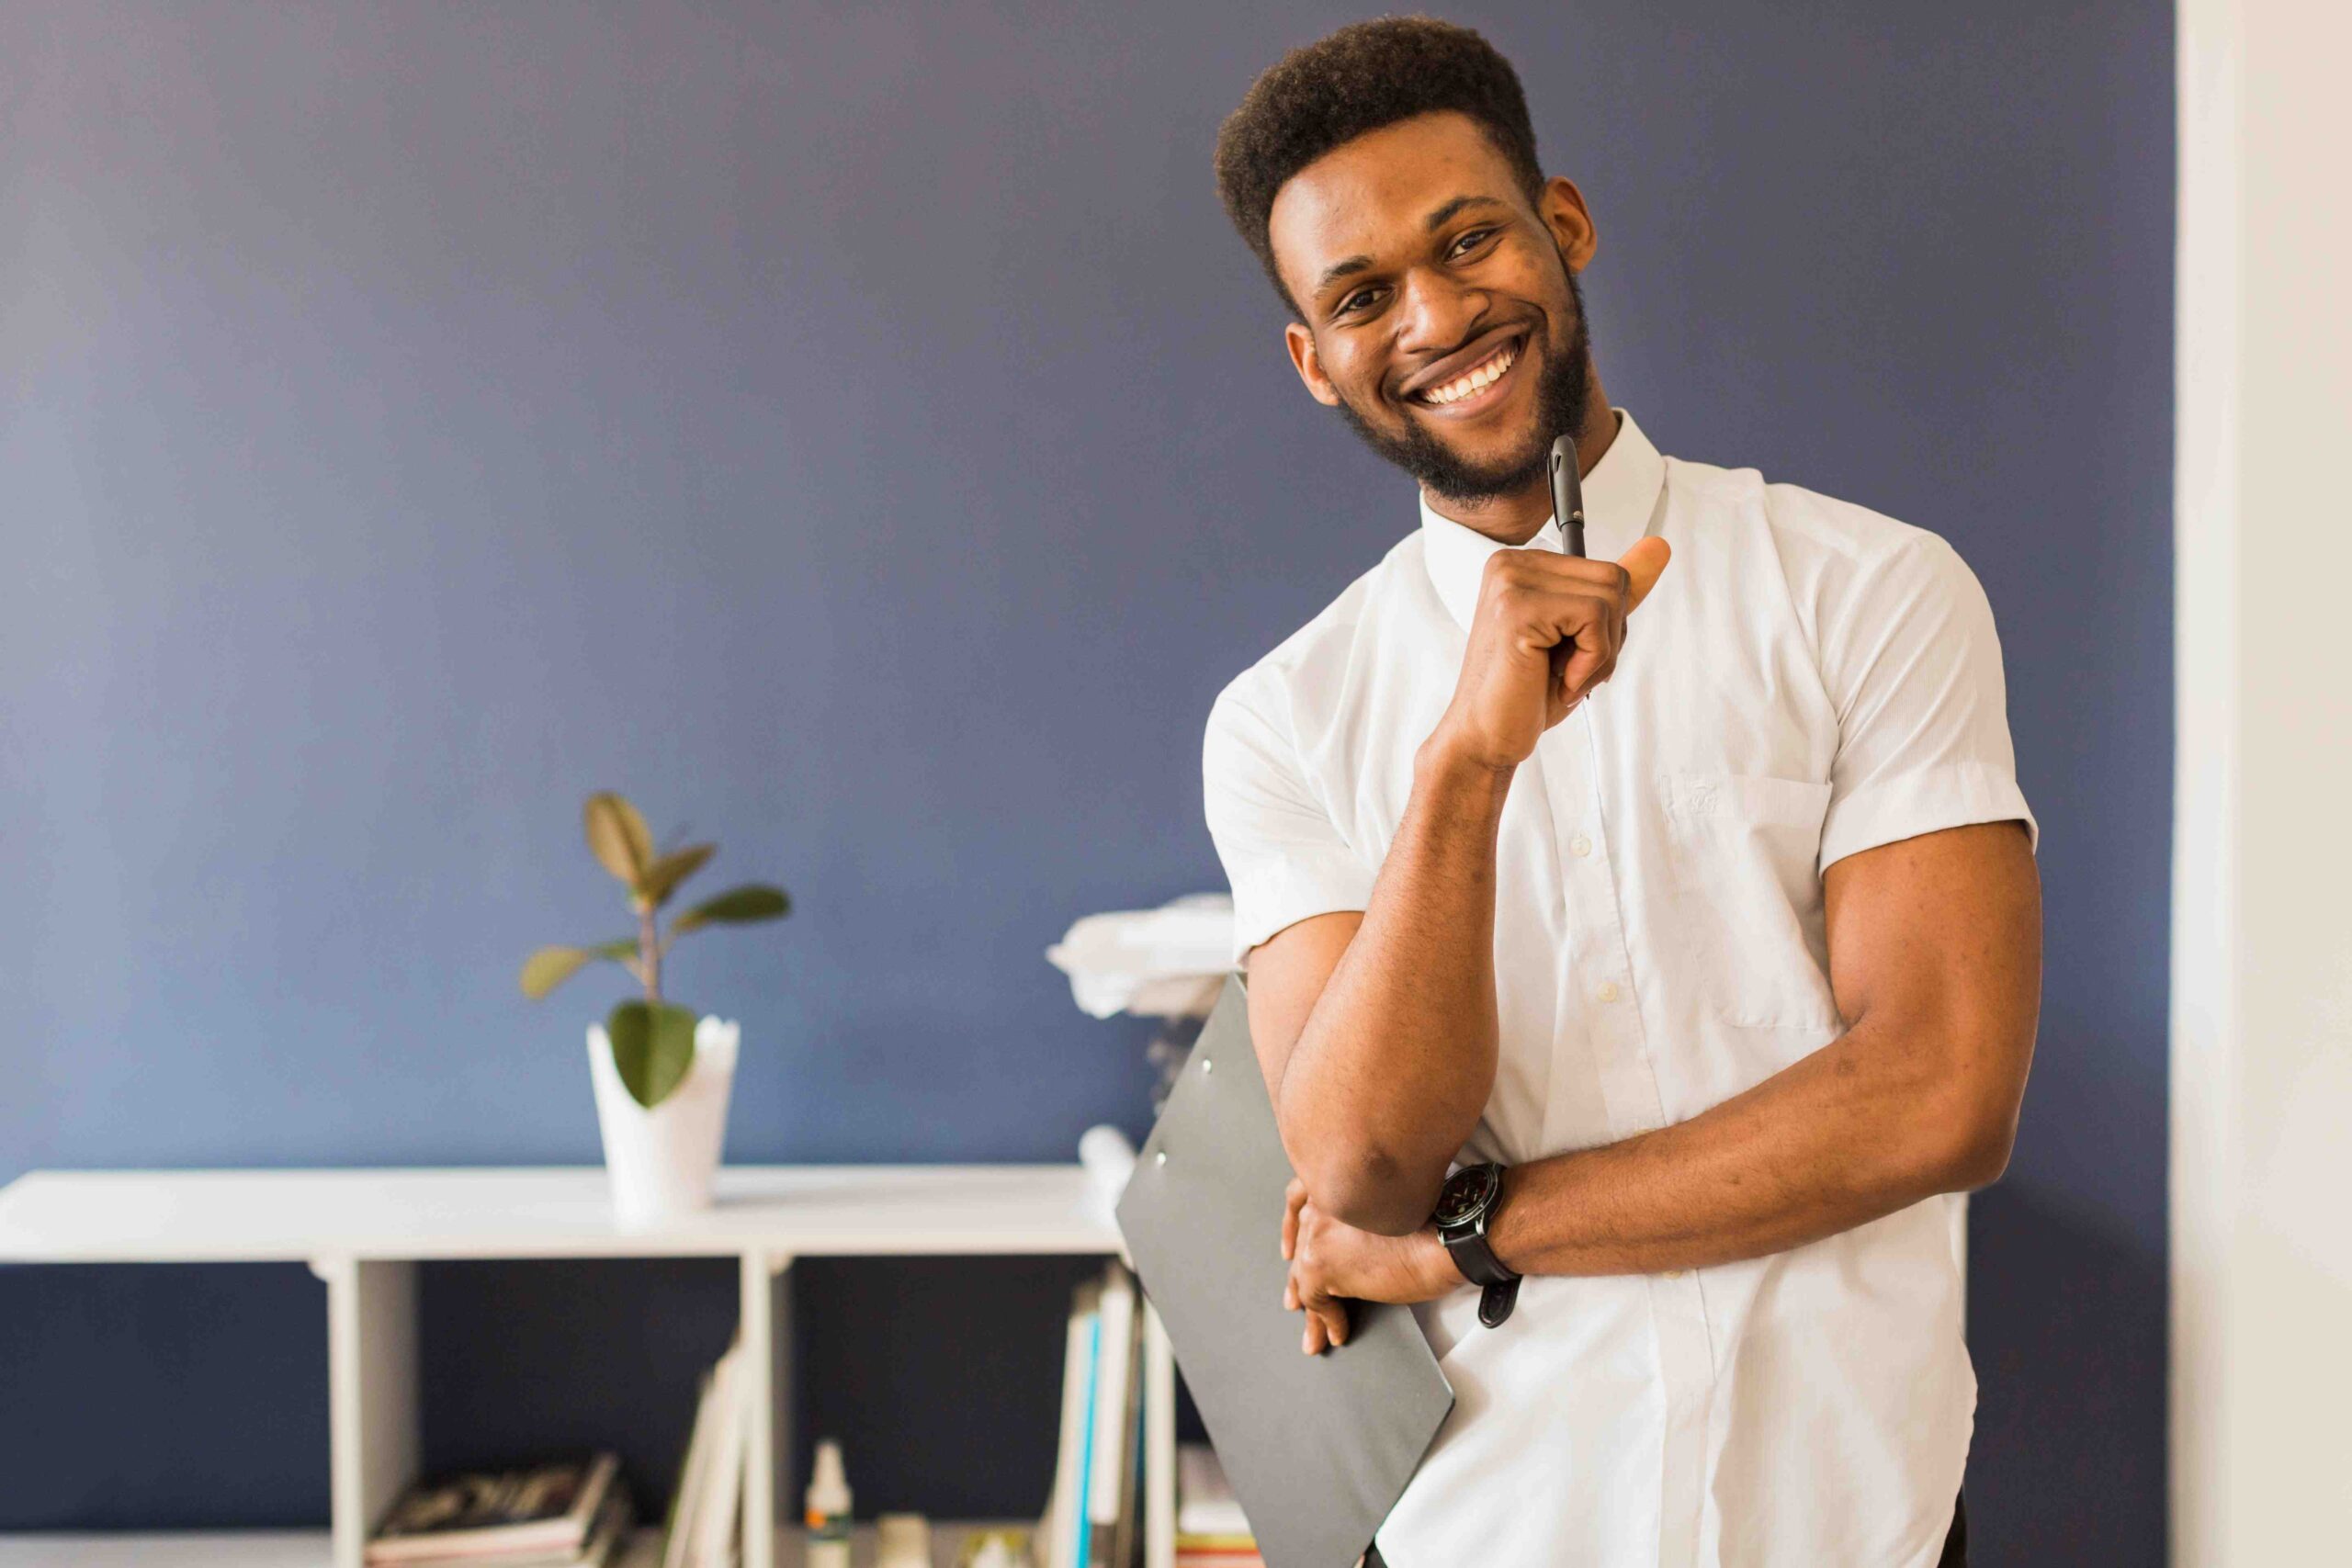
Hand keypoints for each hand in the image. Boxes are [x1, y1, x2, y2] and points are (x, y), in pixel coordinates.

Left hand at [1281, 1177, 1463, 1354]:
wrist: (1446, 1237)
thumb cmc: (1433, 1221)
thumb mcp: (1386, 1209)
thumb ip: (1356, 1219)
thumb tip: (1347, 1253)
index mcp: (1336, 1181)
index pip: (1301, 1206)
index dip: (1294, 1234)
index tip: (1291, 1253)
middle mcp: (1320, 1202)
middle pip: (1302, 1245)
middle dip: (1299, 1279)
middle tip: (1297, 1303)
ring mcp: (1317, 1233)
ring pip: (1305, 1276)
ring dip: (1313, 1310)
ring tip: (1317, 1333)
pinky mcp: (1320, 1264)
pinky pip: (1316, 1299)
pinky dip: (1327, 1320)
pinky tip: (1337, 1330)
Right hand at [1428, 537, 1671, 772]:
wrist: (1487, 738)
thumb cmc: (1528, 693)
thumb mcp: (1583, 638)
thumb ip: (1614, 593)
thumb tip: (1658, 547)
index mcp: (1523, 566)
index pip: (1607, 574)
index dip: (1606, 627)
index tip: (1568, 657)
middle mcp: (1512, 563)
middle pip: (1613, 580)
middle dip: (1608, 637)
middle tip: (1570, 672)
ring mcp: (1512, 582)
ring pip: (1609, 597)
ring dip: (1601, 653)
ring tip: (1564, 678)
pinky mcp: (1518, 607)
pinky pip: (1594, 618)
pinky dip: (1591, 662)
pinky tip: (1561, 682)